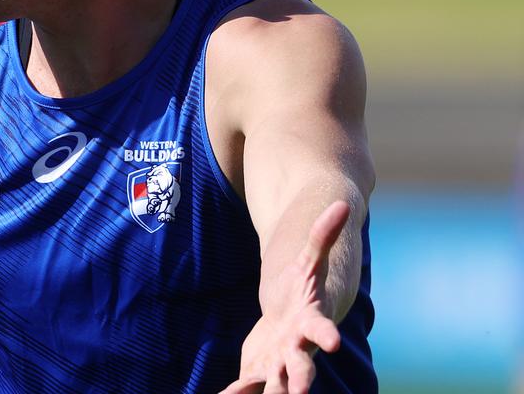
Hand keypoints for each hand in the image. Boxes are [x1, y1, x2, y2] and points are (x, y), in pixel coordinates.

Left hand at [219, 200, 350, 393]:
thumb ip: (323, 235)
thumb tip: (342, 202)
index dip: (326, 334)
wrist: (295, 318)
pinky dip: (236, 392)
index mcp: (311, 322)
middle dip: (301, 379)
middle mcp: (299, 349)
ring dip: (268, 391)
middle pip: (302, 367)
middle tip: (301, 390)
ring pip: (274, 383)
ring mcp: (279, 363)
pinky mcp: (259, 369)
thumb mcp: (310, 259)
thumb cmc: (306, 287)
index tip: (332, 342)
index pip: (322, 328)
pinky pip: (246, 385)